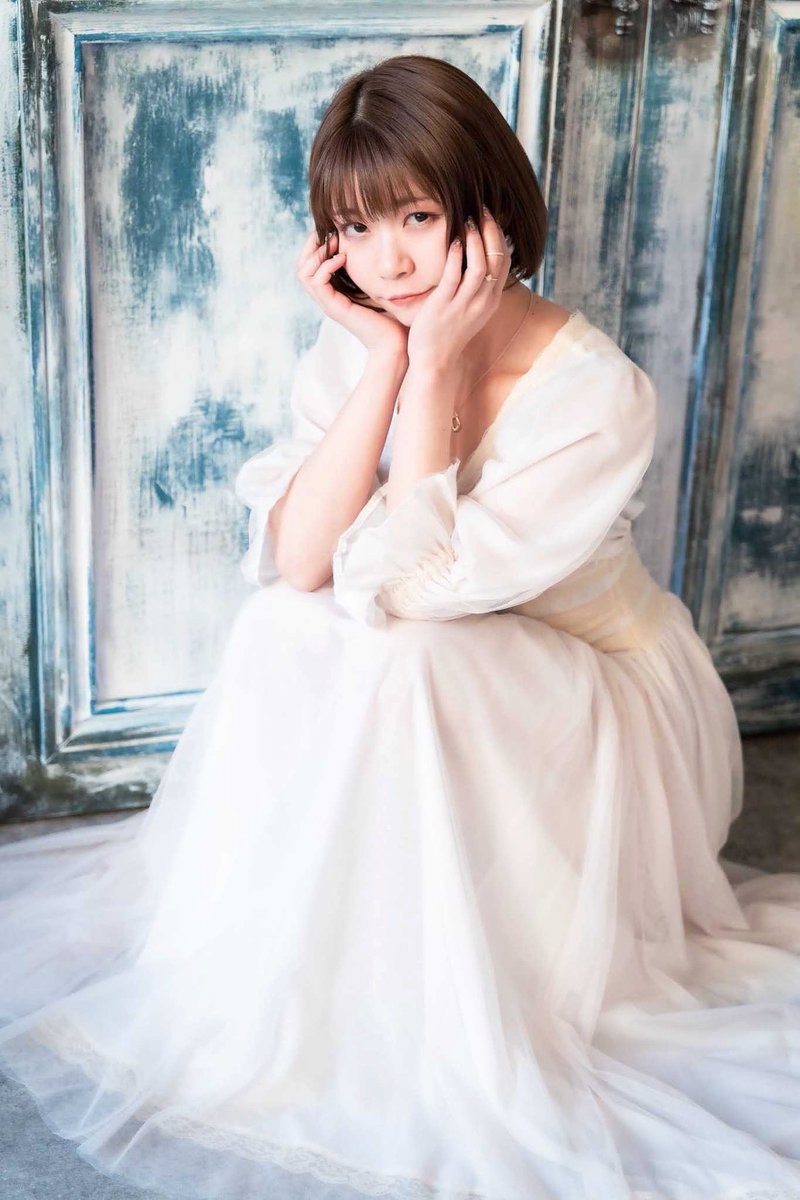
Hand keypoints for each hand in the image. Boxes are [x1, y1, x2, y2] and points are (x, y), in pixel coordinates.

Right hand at [296, 229, 408, 357]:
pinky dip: (326, 265)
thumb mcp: (381, 285)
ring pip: (303, 272)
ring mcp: (328, 303)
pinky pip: (317, 282)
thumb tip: (377, 244)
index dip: (317, 244)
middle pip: (301, 266)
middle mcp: (327, 297)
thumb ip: (373, 268)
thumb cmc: (394, 317)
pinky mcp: (334, 308)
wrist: (397, 344)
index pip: (310, 264)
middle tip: (330, 231)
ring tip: (334, 242)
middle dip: (312, 244)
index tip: (333, 229)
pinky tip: (342, 257)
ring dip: (317, 253)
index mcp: (335, 292)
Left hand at [405, 207, 511, 372]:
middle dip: (492, 231)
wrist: (435, 362)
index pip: (504, 263)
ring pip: (479, 265)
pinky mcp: (445, 306)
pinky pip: (454, 275)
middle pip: (496, 259)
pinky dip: (456, 255)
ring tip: (468, 220)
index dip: (500, 238)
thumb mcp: (469, 311)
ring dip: (475, 239)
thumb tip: (471, 262)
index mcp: (490, 301)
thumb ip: (473, 288)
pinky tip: (453, 241)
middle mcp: (483, 301)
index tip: (491, 218)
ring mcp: (465, 304)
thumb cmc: (447, 335)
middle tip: (483, 209)